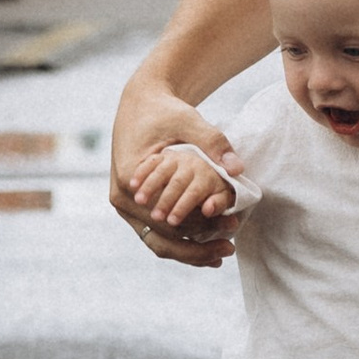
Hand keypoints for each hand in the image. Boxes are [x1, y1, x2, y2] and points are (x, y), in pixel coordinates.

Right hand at [111, 105, 244, 263]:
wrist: (141, 103)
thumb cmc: (165, 111)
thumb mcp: (189, 121)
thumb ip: (213, 143)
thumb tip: (237, 168)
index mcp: (129, 179)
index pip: (167, 219)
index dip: (201, 227)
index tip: (231, 226)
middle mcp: (121, 198)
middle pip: (160, 237)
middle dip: (195, 248)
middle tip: (228, 249)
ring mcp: (123, 205)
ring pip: (156, 240)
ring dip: (187, 249)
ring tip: (219, 254)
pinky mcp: (131, 206)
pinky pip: (154, 231)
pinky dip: (179, 239)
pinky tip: (205, 244)